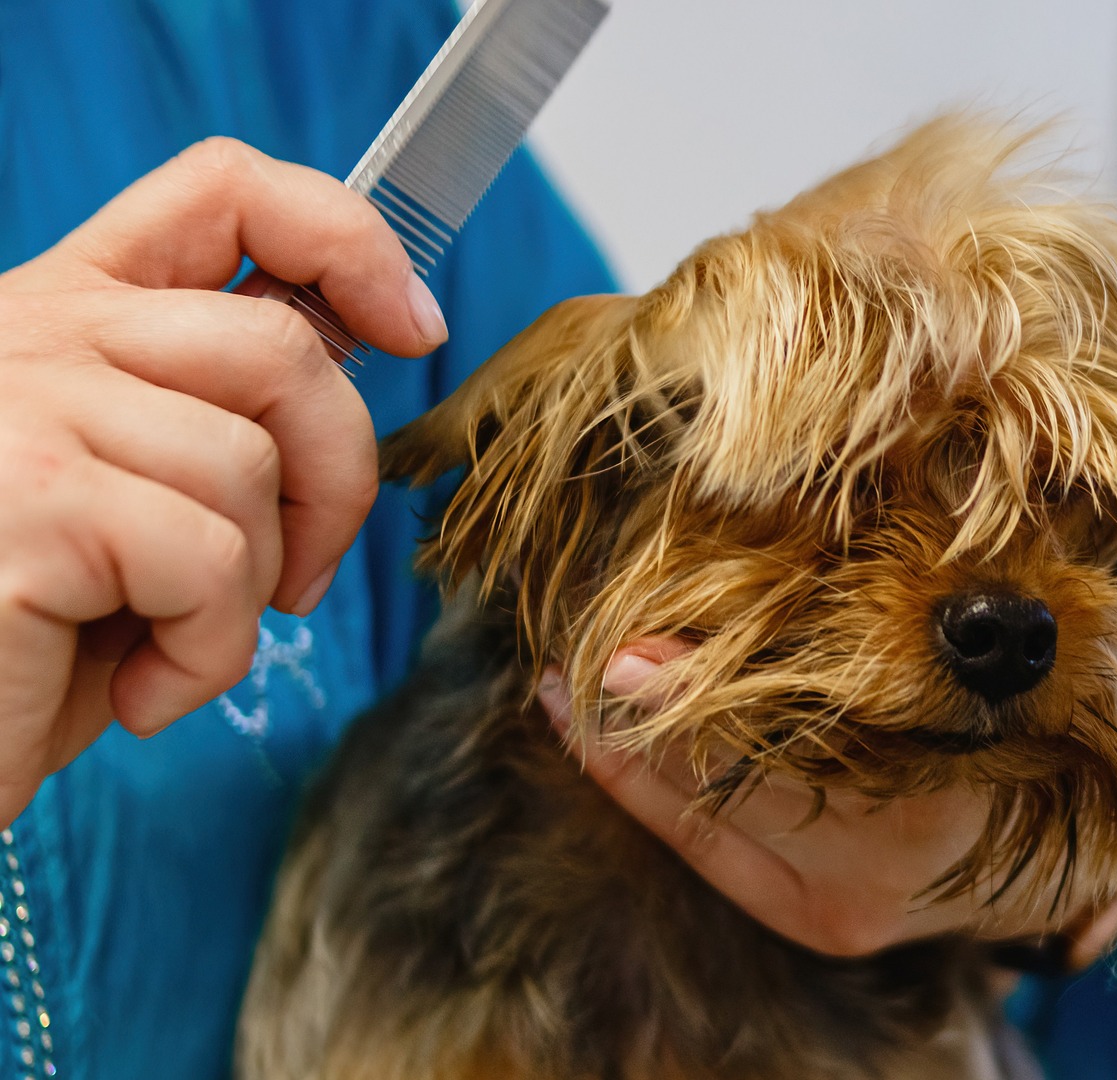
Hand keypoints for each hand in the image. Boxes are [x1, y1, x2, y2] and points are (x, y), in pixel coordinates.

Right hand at [0, 138, 448, 825]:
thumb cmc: (23, 641)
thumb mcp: (134, 505)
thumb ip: (217, 416)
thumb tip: (362, 348)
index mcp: (62, 314)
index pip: (224, 191)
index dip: (347, 237)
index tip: (414, 325)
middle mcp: (31, 334)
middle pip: (279, 345)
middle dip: (335, 478)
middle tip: (299, 582)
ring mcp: (22, 406)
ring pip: (249, 465)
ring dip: (247, 594)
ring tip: (166, 648)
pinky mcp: (31, 501)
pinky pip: (212, 562)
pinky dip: (206, 655)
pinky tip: (136, 694)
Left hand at [543, 449, 1116, 960]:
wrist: (1040, 803)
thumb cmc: (1060, 685)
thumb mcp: (1109, 613)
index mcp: (1005, 798)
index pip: (854, 752)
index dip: (735, 707)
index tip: (628, 656)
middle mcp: (933, 867)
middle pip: (776, 802)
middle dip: (673, 733)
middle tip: (585, 656)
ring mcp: (870, 899)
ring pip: (734, 832)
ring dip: (646, 759)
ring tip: (577, 677)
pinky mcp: (824, 915)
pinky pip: (717, 857)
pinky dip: (650, 793)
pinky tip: (590, 720)